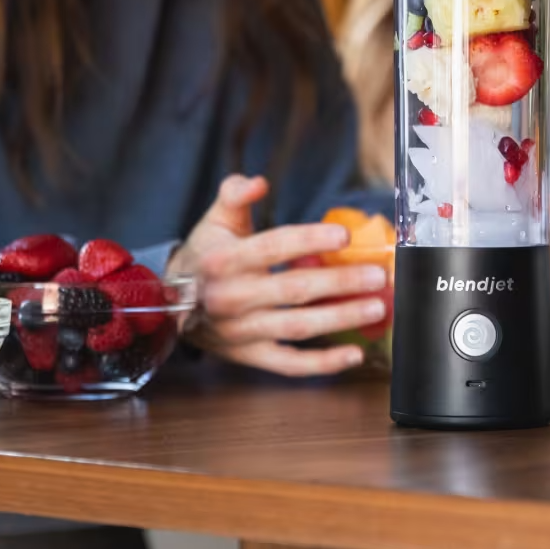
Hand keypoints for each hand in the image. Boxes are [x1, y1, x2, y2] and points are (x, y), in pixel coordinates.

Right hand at [177, 175, 388, 375]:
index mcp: (222, 260)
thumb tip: (258, 183)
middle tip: (376, 275)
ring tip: (376, 308)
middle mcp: (230, 297)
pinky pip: (289, 364)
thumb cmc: (207, 255)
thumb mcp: (215, 219)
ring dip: (340, 318)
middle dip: (339, 283)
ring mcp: (240, 331)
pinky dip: (323, 364)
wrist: (173, 302)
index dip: (309, 241)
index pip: (272, 248)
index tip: (345, 235)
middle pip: (293, 290)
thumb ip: (235, 194)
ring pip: (297, 327)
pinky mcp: (249, 356)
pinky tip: (355, 354)